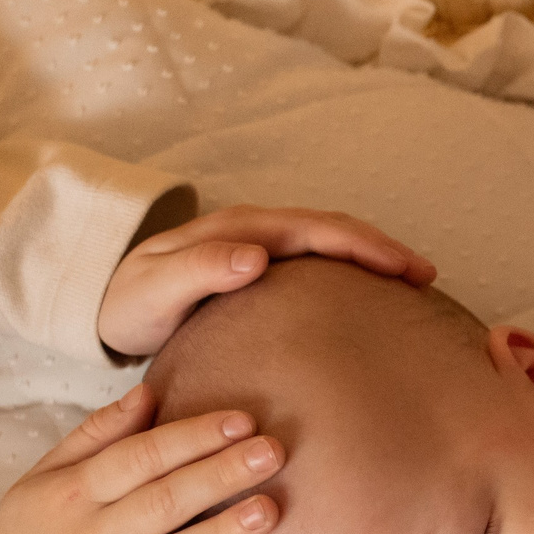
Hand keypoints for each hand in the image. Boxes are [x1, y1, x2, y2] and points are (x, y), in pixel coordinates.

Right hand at [0, 385, 284, 533]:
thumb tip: (150, 392)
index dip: (192, 437)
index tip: (243, 420)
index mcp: (70, 495)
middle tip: (274, 452)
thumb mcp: (42, 478)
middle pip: (163, 503)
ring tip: (271, 508)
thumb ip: (97, 435)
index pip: (140, 458)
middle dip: (221, 475)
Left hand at [99, 204, 435, 357]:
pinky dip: (352, 271)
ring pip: (330, 241)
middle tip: (427, 277)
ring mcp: (262, 246)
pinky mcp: (263, 268)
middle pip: (334, 228)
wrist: (106, 305)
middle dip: (384, 248)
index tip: (402, 270)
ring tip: (415, 284)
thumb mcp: (152, 292)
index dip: (363, 245)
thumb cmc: (129, 304)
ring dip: (374, 256)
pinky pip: (318, 261)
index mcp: (239, 231)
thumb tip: (257, 257)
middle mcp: (256, 230)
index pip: (315, 229)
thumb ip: (198, 271)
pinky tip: (374, 297)